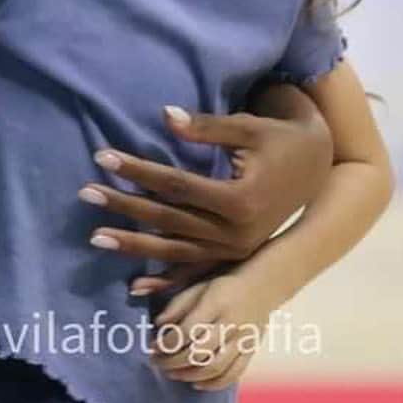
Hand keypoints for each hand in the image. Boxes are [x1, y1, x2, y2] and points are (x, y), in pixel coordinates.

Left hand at [81, 98, 332, 277]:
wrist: (317, 168)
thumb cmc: (278, 140)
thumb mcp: (246, 127)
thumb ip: (205, 127)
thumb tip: (165, 115)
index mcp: (240, 199)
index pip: (175, 185)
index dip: (137, 171)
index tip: (101, 157)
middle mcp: (237, 233)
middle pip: (168, 220)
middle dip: (124, 207)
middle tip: (85, 193)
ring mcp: (235, 250)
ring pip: (175, 251)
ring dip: (134, 245)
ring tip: (94, 236)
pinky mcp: (233, 257)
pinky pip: (194, 273)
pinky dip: (165, 282)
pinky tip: (133, 287)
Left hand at [149, 269, 278, 390]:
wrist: (262, 285)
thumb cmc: (224, 283)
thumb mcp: (199, 283)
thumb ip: (178, 303)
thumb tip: (158, 323)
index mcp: (215, 302)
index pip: (188, 329)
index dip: (168, 341)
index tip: (153, 345)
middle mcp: (231, 323)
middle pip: (200, 351)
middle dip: (174, 361)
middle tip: (157, 362)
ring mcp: (243, 340)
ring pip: (216, 367)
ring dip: (190, 375)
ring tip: (172, 373)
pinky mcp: (251, 351)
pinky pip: (234, 374)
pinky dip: (214, 383)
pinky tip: (197, 383)